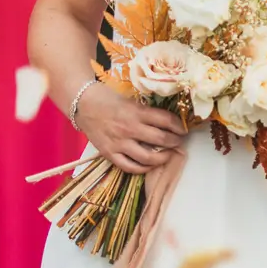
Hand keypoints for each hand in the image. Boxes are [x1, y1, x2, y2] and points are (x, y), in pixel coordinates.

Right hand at [72, 82, 188, 174]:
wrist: (83, 104)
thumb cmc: (108, 99)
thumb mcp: (131, 100)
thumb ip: (147, 111)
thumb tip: (167, 121)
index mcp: (137, 112)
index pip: (165, 120)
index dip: (179, 126)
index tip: (183, 129)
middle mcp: (129, 128)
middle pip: (161, 139)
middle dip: (175, 141)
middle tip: (178, 141)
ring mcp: (119, 142)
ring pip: (148, 157)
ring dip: (163, 157)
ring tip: (168, 154)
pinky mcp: (109, 153)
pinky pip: (129, 167)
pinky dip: (143, 168)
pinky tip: (149, 165)